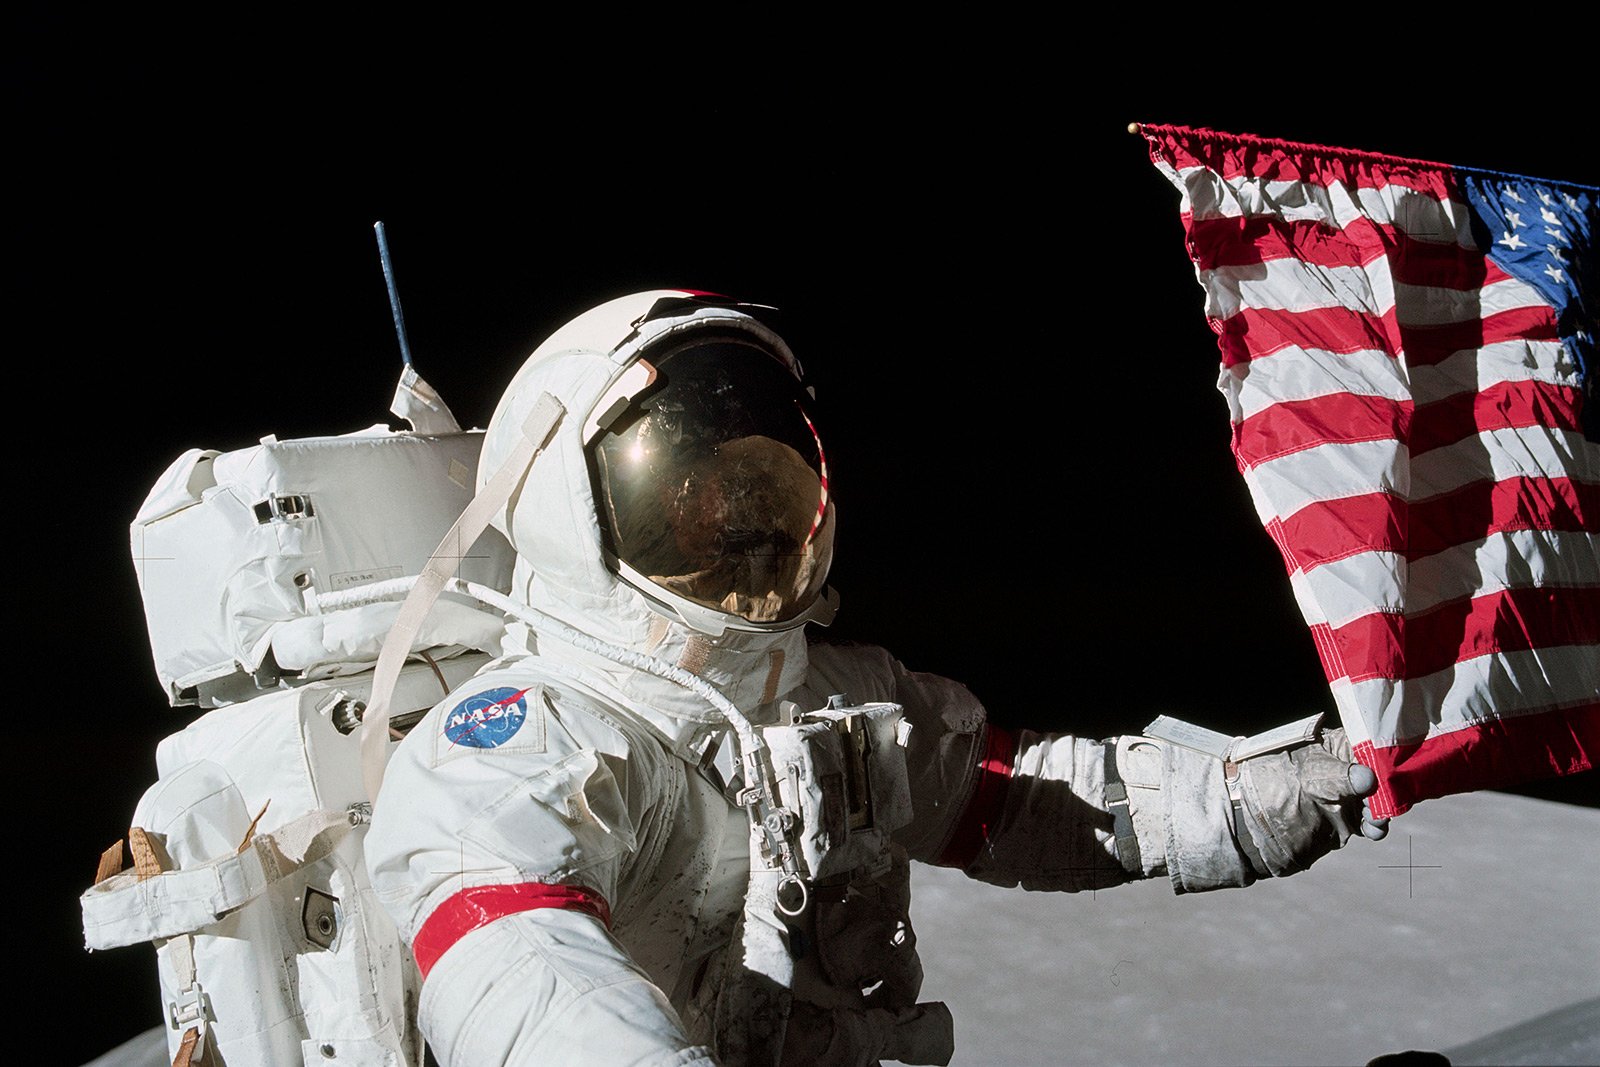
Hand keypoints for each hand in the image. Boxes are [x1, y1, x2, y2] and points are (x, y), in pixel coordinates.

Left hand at [1233, 727, 1388, 876]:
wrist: (1248, 821)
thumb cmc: (1271, 784)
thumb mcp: (1306, 775)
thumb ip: (1337, 777)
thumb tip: (1366, 778)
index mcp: (1334, 746)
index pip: (1371, 745)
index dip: (1385, 757)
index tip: (1392, 772)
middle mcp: (1344, 768)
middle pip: (1380, 775)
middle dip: (1388, 788)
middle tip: (1385, 803)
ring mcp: (1344, 794)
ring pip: (1377, 799)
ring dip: (1383, 809)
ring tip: (1376, 819)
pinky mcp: (1343, 817)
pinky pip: (1367, 820)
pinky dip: (1375, 825)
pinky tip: (1372, 829)